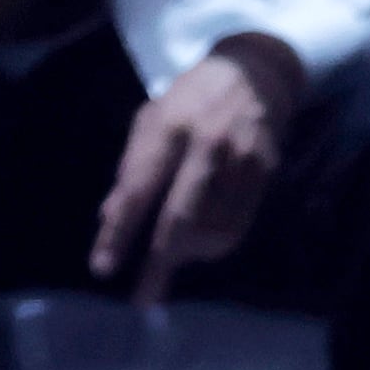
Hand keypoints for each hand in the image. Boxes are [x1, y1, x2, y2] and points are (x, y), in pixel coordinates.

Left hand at [89, 33, 308, 303]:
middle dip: (158, 263)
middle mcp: (206, 144)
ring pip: (212, 229)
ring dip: (186, 255)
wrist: (254, 73)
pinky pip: (238, 225)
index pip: (137, 189)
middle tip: (142, 297)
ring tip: (170, 260)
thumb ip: (130, 168)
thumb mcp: (150, 120)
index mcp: (168, 126)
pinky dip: (214, 247)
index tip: (103, 268)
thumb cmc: (190, 99)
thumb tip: (109, 219)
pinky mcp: (265, 172)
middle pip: (180, 218)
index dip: (119, 233)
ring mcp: (241, 159)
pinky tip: (199, 248)